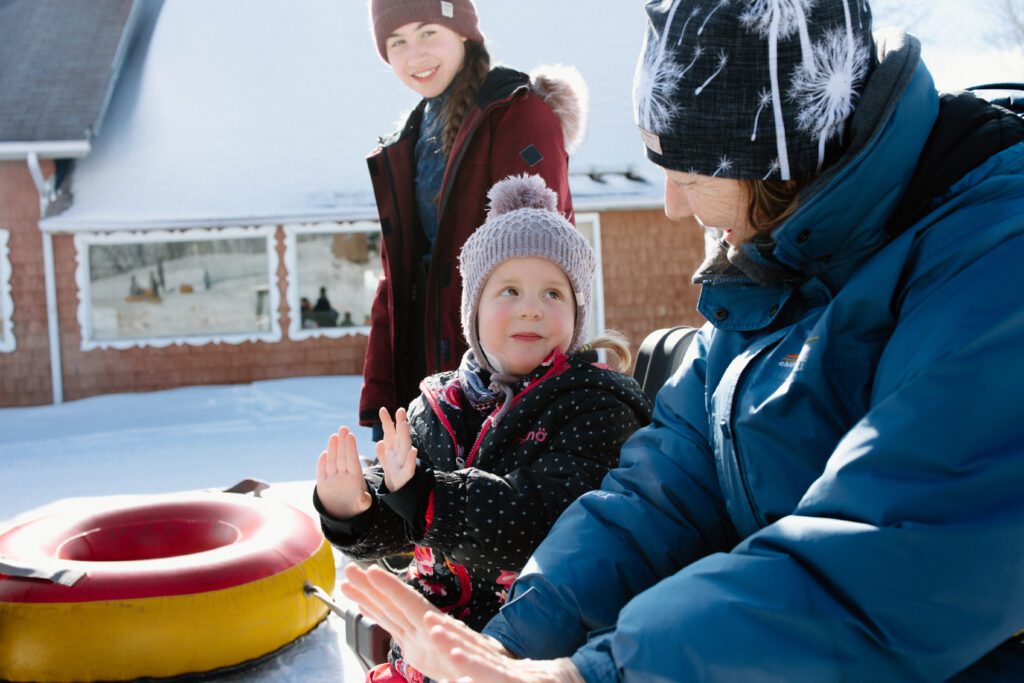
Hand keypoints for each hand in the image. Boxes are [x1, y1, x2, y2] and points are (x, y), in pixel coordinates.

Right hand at [315, 426, 371, 518]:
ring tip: (334, 436)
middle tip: (344, 428)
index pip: (353, 460)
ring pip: (332, 461)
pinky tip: (324, 453)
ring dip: (332, 449)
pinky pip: (322, 472)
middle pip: (343, 457)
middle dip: (343, 443)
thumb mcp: (361, 505)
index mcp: (355, 478)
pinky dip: (322, 464)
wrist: (342, 514)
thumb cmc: (355, 507)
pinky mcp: (323, 484)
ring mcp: (333, 478)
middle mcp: (344, 475)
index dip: (351, 448)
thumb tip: (364, 499)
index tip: (351, 436)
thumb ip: (363, 501)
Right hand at [340, 564, 514, 680]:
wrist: (505, 678)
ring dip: (369, 599)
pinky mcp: (418, 648)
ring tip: (348, 584)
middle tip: (348, 571)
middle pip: (395, 606)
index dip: (391, 589)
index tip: (372, 572)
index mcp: (440, 631)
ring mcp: (421, 637)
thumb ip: (455, 653)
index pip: (411, 605)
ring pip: (391, 614)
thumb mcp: (478, 665)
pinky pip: (394, 628)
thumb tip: (432, 625)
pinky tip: (364, 606)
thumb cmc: (493, 668)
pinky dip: (378, 616)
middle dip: (371, 588)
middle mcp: (427, 630)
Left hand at [376, 406, 417, 491]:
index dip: (387, 422)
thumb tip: (380, 442)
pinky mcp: (406, 476)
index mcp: (393, 449)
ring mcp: (404, 463)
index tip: (382, 409)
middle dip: (400, 424)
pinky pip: (409, 467)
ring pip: (405, 448)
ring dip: (405, 436)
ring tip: (404, 424)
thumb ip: (382, 452)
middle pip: (400, 437)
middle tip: (400, 411)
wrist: (398, 491)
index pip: (390, 433)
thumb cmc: (393, 474)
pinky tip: (413, 451)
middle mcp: (400, 453)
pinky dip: (411, 460)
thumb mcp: (386, 462)